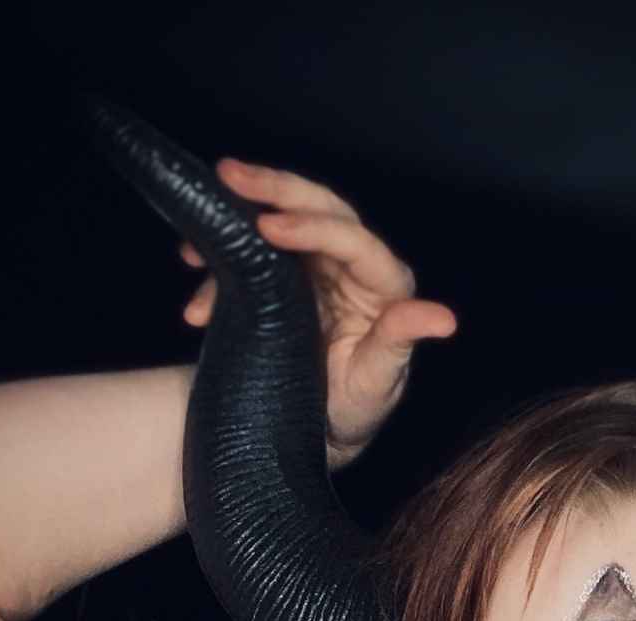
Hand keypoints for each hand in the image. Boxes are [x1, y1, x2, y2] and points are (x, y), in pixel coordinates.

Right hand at [178, 157, 457, 471]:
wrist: (318, 431)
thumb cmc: (355, 410)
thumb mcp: (377, 384)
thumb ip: (400, 344)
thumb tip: (442, 319)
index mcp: (384, 286)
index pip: (352, 240)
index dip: (311, 227)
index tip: (269, 226)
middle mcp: (353, 267)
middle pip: (319, 208)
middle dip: (273, 188)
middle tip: (227, 175)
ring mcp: (318, 269)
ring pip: (281, 218)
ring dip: (236, 217)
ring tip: (195, 237)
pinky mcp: (286, 278)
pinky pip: (252, 252)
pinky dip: (220, 261)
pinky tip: (192, 274)